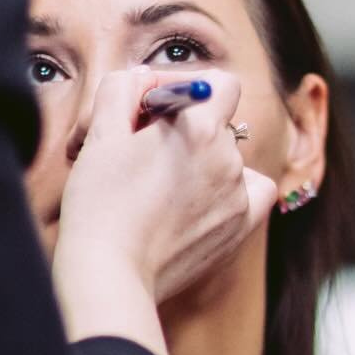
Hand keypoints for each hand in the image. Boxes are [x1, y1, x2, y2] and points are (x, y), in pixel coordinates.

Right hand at [53, 69, 277, 342]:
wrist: (110, 274)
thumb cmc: (99, 205)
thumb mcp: (100, 132)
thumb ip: (124, 89)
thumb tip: (144, 79)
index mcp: (199, 125)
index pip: (218, 83)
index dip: (187, 88)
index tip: (156, 109)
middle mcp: (228, 156)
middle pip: (218, 123)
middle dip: (185, 129)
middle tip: (143, 152)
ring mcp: (238, 194)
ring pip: (230, 157)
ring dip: (203, 161)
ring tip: (164, 185)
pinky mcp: (239, 228)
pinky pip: (255, 192)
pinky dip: (237, 190)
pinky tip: (208, 198)